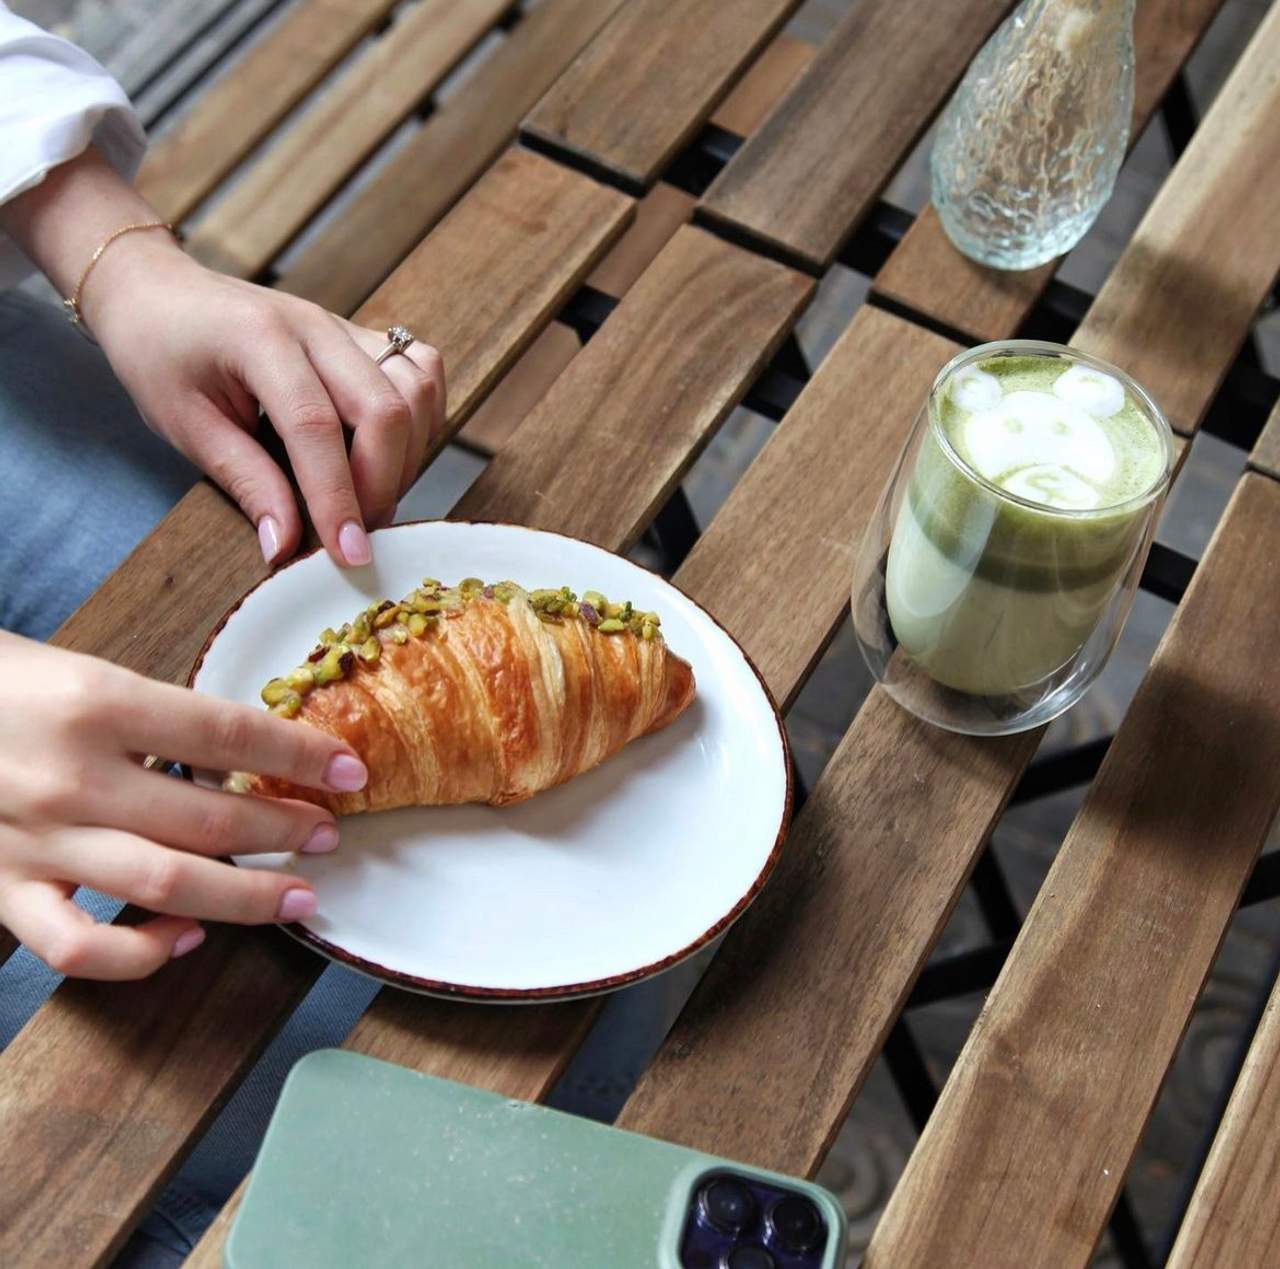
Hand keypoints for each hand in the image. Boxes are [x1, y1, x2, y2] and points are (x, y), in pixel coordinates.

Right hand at [0, 633, 367, 979]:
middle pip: (206, 818)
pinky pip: (78, 946)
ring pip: (163, 886)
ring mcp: (34, 841)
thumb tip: (251, 754)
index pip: (227, 734)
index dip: (299, 757)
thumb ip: (159, 717)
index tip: (348, 771)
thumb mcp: (86, 674)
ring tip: (298, 897)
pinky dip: (140, 952)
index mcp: (97, 703)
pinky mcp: (0, 889)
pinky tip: (186, 938)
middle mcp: (71, 776)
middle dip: (284, 832)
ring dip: (246, 897)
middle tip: (329, 837)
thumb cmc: (3, 685)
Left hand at [90, 233, 444, 566]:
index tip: (348, 554)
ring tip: (372, 494)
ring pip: (415, 389)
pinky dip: (421, 419)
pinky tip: (394, 452)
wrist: (158, 292)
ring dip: (408, 454)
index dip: (337, 498)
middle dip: (382, 485)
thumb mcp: (185, 427)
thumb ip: (246, 483)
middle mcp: (315, 327)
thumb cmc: (160, 356)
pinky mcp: (363, 336)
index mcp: (259, 341)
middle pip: (384, 408)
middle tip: (358, 532)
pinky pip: (421, 371)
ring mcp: (345, 327)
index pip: (316, 427)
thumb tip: (286, 546)